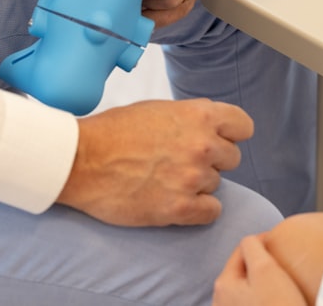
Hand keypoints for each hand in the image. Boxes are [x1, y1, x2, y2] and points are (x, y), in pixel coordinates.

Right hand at [56, 98, 251, 225]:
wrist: (78, 160)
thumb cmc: (113, 132)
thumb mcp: (159, 109)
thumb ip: (191, 119)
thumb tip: (211, 130)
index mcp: (200, 115)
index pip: (244, 126)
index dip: (231, 135)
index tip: (218, 141)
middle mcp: (202, 145)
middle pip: (232, 158)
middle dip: (212, 161)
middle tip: (182, 163)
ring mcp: (192, 177)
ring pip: (217, 185)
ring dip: (198, 185)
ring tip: (167, 180)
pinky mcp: (179, 207)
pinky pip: (211, 212)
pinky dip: (198, 210)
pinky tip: (177, 202)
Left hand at [213, 234, 307, 305]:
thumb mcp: (266, 269)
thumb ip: (253, 246)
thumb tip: (250, 239)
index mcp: (224, 284)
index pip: (242, 250)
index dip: (262, 242)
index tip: (280, 242)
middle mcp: (220, 302)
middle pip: (242, 271)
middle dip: (260, 264)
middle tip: (282, 263)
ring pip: (246, 289)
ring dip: (261, 283)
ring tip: (280, 284)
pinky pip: (250, 304)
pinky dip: (262, 299)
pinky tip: (275, 302)